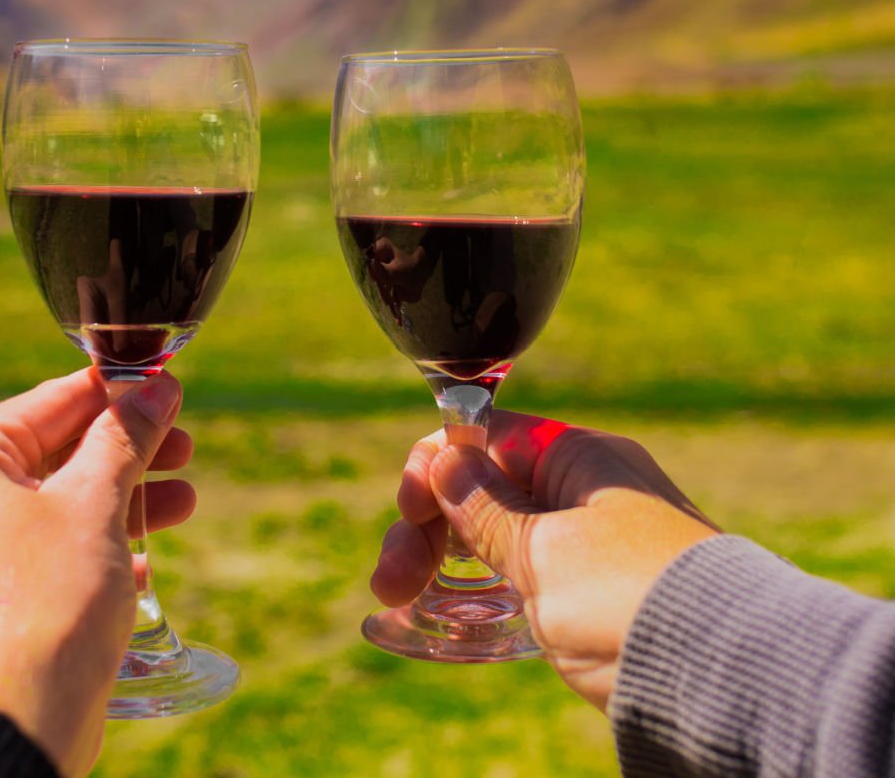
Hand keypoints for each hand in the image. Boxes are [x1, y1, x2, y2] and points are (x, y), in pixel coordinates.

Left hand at [0, 367, 192, 776]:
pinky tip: (143, 554)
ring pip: (53, 502)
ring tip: (184, 498)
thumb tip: (158, 386)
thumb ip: (126, 436)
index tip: (165, 385)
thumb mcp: (96, 501)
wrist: (22, 718)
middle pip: (53, 452)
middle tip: (183, 444)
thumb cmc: (49, 598)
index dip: (116, 393)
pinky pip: (44, 548)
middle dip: (126, 452)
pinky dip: (94, 542)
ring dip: (122, 497)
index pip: (49, 403)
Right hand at [371, 411, 717, 710]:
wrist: (726, 680)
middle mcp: (586, 491)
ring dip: (443, 560)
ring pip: (496, 535)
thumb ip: (484, 509)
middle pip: (484, 489)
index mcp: (579, 459)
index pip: (488, 437)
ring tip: (398, 597)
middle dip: (427, 527)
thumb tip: (446, 460)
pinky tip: (447, 611)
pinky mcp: (597, 593)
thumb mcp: (542, 552)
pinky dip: (482, 588)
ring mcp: (593, 543)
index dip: (436, 465)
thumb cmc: (629, 601)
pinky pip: (523, 575)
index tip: (406, 508)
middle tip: (390, 579)